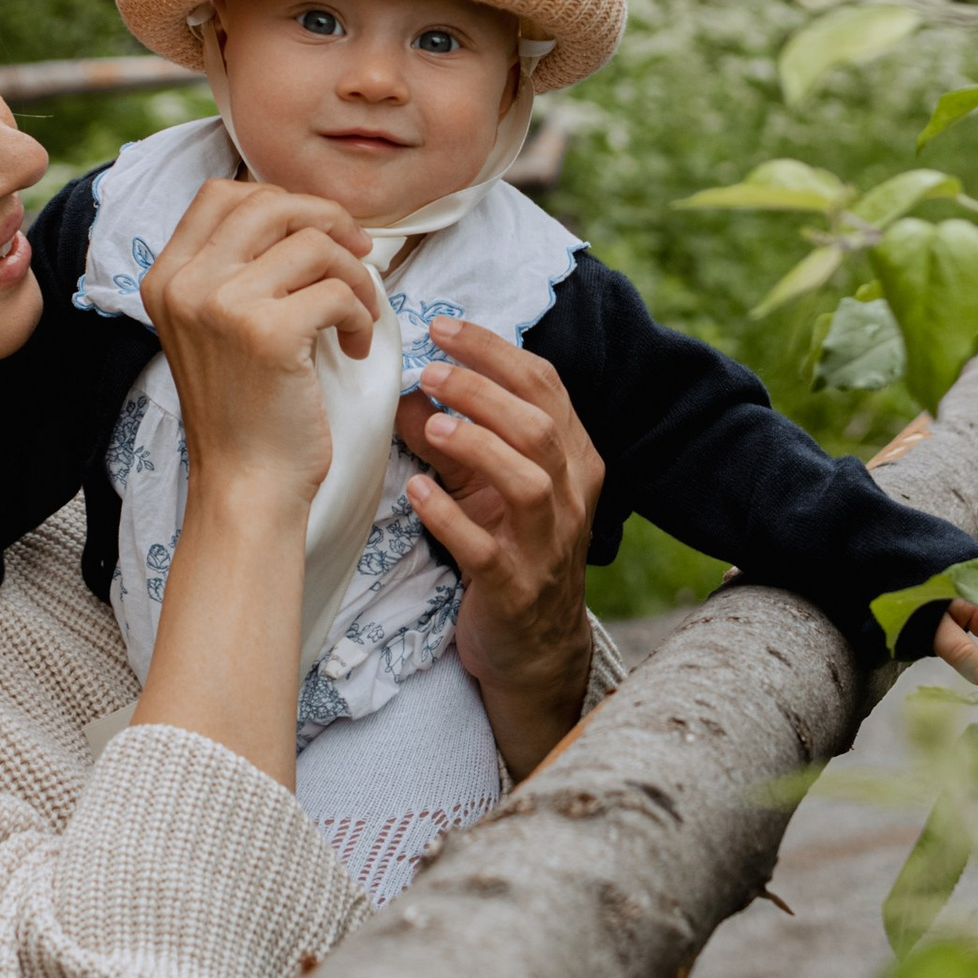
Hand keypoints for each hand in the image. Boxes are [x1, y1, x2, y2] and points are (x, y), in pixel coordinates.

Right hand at [141, 175, 381, 522]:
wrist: (245, 487)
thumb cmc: (245, 411)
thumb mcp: (215, 329)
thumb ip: (235, 270)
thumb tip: (304, 214)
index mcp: (165, 278)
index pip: (221, 194)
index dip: (281, 201)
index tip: (318, 233)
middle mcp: (185, 285)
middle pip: (269, 204)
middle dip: (328, 220)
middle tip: (358, 255)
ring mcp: (221, 306)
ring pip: (314, 243)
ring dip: (355, 275)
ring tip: (358, 314)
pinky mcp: (267, 334)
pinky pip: (338, 291)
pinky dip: (362, 315)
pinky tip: (356, 347)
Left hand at [397, 317, 603, 779]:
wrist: (532, 650)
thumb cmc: (507, 550)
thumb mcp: (486, 487)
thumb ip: (452, 438)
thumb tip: (403, 390)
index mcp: (573, 459)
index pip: (545, 386)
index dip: (495, 352)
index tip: (443, 327)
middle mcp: (571, 497)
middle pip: (538, 426)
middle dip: (482, 390)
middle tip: (428, 370)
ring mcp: (547, 546)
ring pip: (527, 481)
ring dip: (476, 445)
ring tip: (430, 428)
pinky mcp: (516, 590)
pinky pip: (487, 550)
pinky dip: (451, 518)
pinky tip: (417, 494)